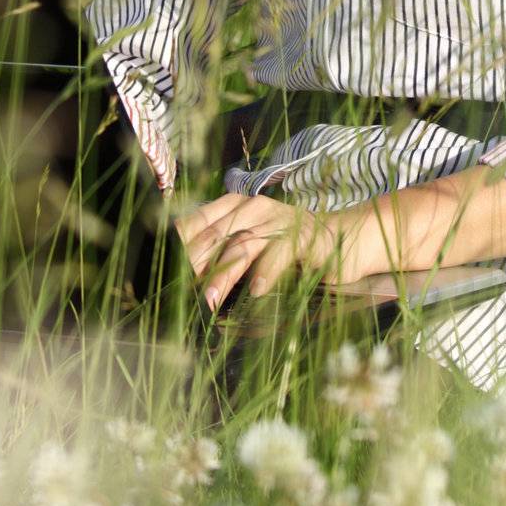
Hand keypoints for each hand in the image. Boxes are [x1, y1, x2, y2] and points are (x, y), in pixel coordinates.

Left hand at [173, 192, 397, 312]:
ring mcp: (278, 220)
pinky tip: (257, 292)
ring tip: (208, 299)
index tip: (162, 267)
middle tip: (177, 290)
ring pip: (242, 245)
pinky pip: (279, 253)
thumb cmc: (290, 247)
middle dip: (194, 263)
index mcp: (236, 206)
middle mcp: (254, 208)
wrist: (343, 237)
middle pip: (215, 235)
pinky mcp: (302, 237)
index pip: (198, 221)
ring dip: (223, 274)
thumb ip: (224, 254)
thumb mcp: (253, 246)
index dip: (179, 243)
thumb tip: (186, 278)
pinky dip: (266, 272)